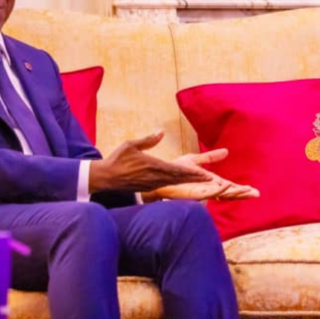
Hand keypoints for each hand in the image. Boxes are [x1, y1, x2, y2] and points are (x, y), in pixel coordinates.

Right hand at [89, 132, 211, 193]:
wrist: (105, 178)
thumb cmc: (117, 159)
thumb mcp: (131, 145)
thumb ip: (148, 139)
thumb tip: (161, 131)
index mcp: (153, 166)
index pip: (178, 170)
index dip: (194, 174)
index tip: (206, 175)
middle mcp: (156, 177)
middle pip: (181, 178)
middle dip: (197, 179)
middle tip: (213, 180)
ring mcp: (153, 183)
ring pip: (176, 182)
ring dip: (191, 182)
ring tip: (205, 182)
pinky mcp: (149, 187)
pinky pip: (168, 185)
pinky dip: (180, 184)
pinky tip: (186, 182)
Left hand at [149, 148, 259, 200]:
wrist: (158, 176)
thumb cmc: (173, 170)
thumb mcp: (195, 160)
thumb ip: (210, 157)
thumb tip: (226, 151)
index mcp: (210, 182)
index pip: (229, 186)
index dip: (241, 188)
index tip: (254, 190)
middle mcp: (208, 189)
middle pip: (229, 193)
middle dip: (243, 194)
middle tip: (257, 194)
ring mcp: (202, 192)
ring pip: (223, 195)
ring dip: (236, 193)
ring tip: (248, 192)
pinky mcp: (195, 193)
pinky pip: (210, 192)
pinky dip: (220, 190)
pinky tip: (228, 186)